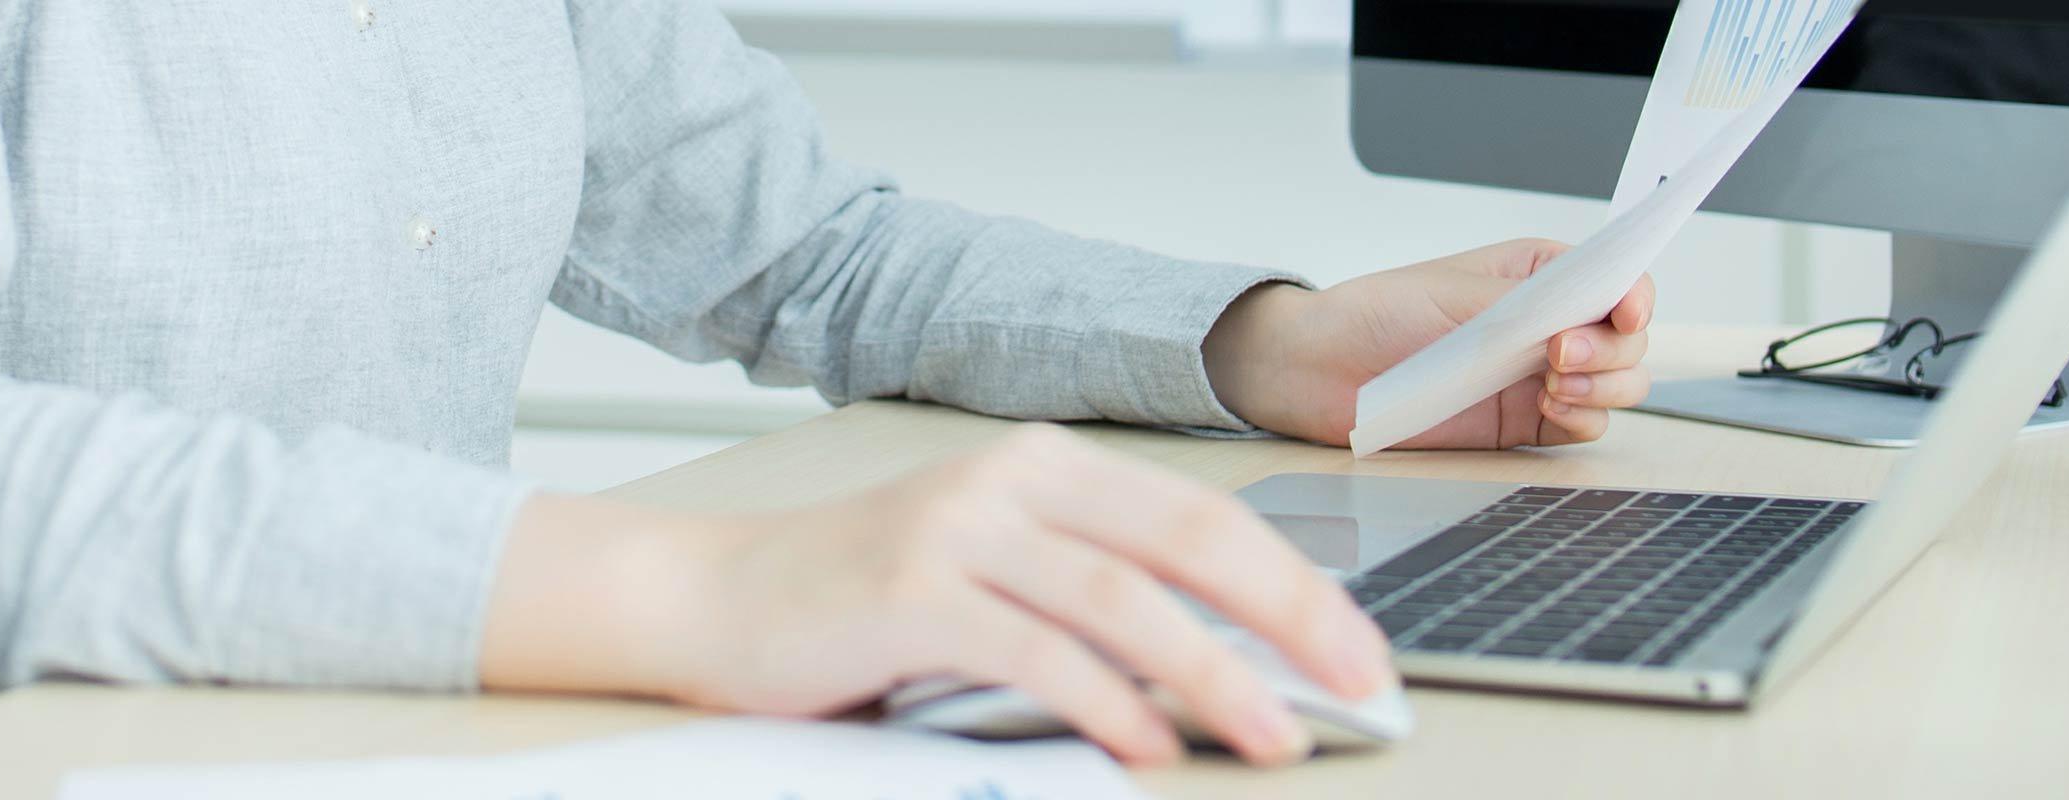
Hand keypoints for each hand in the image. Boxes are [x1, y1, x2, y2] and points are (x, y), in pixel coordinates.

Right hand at [478, 425, 1396, 766]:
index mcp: (1047, 466)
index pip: (1208, 516)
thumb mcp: (991, 570)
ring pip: (1125, 599)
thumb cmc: (853, 601)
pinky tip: (1147, 745)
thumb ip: (1091, 592)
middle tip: (1354, 685)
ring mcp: (958, 531)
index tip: (1360, 651)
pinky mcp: (908, 596)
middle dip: (1290, 618)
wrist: (708, 598)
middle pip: (1191, 541)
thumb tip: (1227, 660)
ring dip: (1213, 677)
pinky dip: (1106, 703)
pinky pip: (1036, 651)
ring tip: (1270, 737)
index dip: (1298, 585)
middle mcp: (1010, 481)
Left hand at [1201, 238, 1656, 449]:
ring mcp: (1539, 375)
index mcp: (1538, 273)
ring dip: (1605, 385)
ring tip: (1553, 384)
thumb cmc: (1375, 314)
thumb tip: (1578, 316)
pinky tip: (1551, 408)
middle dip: (1612, 348)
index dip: (1634, 294)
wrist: (1319, 370)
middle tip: (1560, 354)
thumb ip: (1522, 306)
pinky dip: (1583, 418)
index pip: (1615, 278)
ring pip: (1618, 384)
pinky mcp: (1522, 422)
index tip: (1625, 311)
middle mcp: (1548, 323)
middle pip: (1628, 338)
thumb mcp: (1452, 293)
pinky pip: (1583, 425)